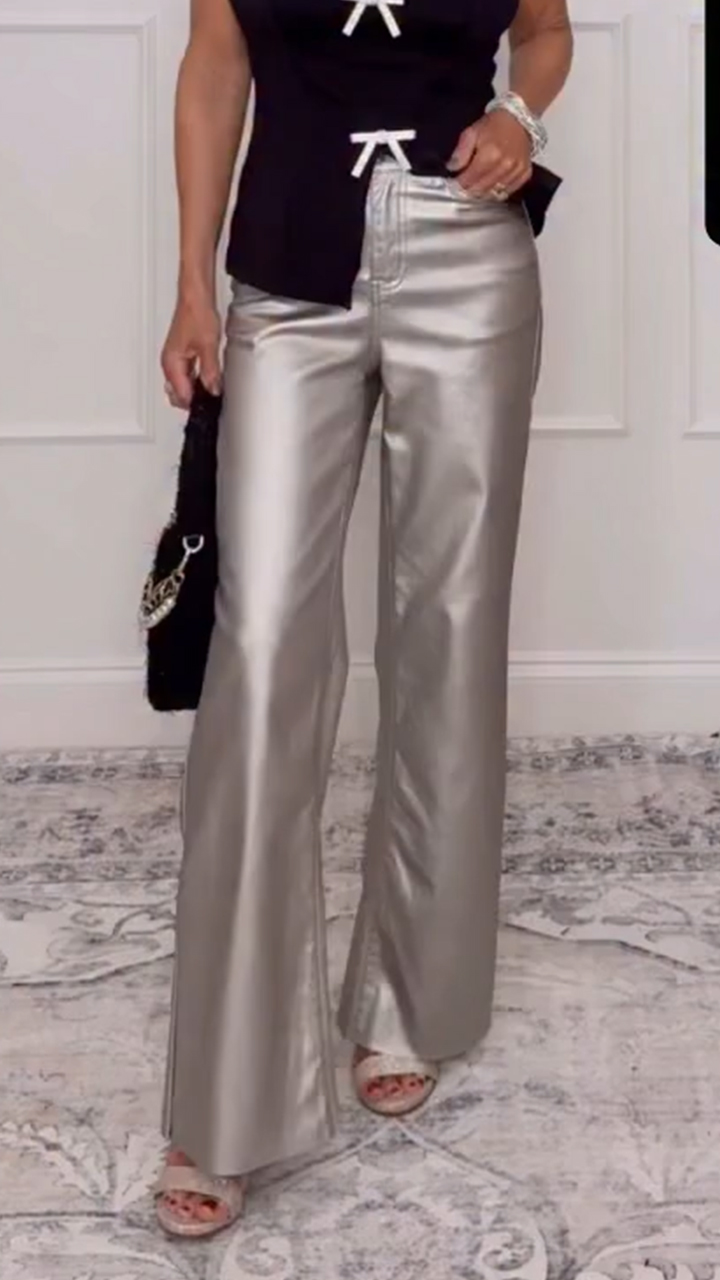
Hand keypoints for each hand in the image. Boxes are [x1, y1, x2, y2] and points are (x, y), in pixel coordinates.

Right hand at [161, 289, 221, 410]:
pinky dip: (195, 381)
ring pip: (181, 386)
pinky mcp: (181, 354)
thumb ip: (210, 372)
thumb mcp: (208, 347)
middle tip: (210, 400)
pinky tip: (207, 379)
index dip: (196, 403)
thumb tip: (213, 389)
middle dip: (193, 400)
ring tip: (210, 390)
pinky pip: (185, 375)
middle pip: (177, 394)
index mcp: (171, 363)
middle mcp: (170, 363)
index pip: (181, 395)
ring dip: (194, 390)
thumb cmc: (196, 314)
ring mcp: (174, 359)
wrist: (195, 297)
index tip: (209, 405)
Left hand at [447, 110, 532, 198]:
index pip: (469, 179)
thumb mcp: (471, 132)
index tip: (454, 185)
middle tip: (464, 188)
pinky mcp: (525, 173)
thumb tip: (452, 168)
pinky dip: (498, 192)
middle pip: (481, 189)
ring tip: (476, 188)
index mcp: (490, 155)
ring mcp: (516, 171)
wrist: (518, 118)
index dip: (459, 184)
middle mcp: (505, 165)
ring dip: (483, 193)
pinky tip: (491, 187)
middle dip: (469, 190)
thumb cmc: (494, 124)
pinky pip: (508, 191)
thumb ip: (460, 152)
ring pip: (494, 194)